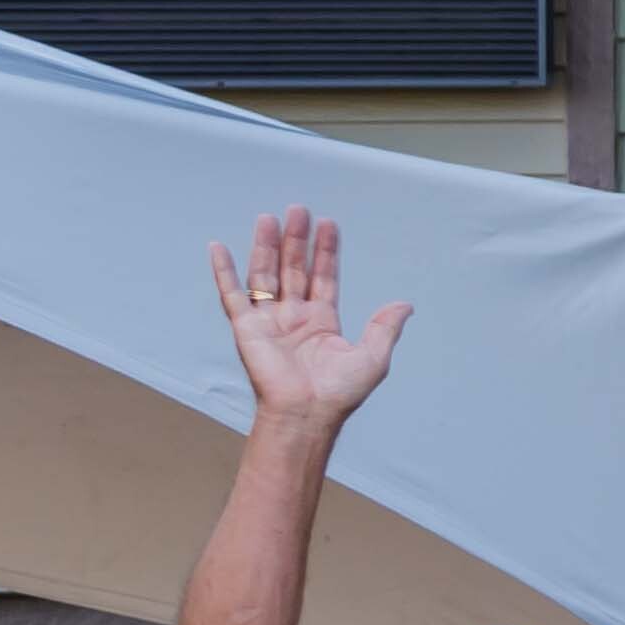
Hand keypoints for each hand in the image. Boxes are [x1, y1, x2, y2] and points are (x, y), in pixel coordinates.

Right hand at [215, 209, 405, 437]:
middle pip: (294, 269)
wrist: (306, 413)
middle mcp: (294, 317)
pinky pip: (231, 295)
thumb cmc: (338, 393)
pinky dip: (223, 271)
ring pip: (266, 274)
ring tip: (269, 219)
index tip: (328, 224)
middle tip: (298, 210)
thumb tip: (405, 304)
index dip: (326, 252)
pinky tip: (218, 248)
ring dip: (267, 246)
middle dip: (296, 240)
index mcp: (322, 321)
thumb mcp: (373, 357)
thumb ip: (385, 328)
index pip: (324, 277)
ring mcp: (269, 321)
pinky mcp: (246, 328)